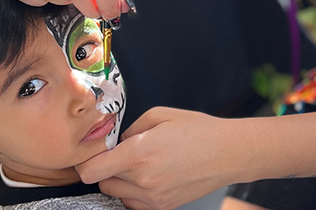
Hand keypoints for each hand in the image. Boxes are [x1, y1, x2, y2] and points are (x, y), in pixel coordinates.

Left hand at [75, 107, 241, 209]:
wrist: (229, 152)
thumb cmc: (199, 130)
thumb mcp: (160, 115)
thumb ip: (130, 129)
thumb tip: (115, 141)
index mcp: (139, 153)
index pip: (91, 170)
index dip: (87, 161)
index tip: (93, 153)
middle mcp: (144, 179)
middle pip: (101, 182)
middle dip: (106, 167)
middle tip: (122, 154)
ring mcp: (153, 197)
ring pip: (116, 193)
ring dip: (119, 180)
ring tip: (139, 165)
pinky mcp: (163, 206)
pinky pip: (133, 204)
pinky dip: (133, 193)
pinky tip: (148, 177)